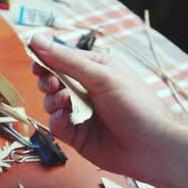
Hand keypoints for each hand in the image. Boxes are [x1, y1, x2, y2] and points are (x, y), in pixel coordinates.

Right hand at [30, 34, 175, 179]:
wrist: (151, 148)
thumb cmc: (135, 106)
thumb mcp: (101, 75)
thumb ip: (66, 60)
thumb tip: (36, 39)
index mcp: (95, 68)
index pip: (61, 58)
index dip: (45, 59)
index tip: (35, 61)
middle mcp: (86, 88)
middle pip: (51, 79)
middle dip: (48, 81)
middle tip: (54, 84)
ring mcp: (79, 111)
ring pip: (49, 101)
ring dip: (53, 100)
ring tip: (66, 103)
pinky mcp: (75, 133)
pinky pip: (54, 123)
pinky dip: (57, 119)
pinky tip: (67, 119)